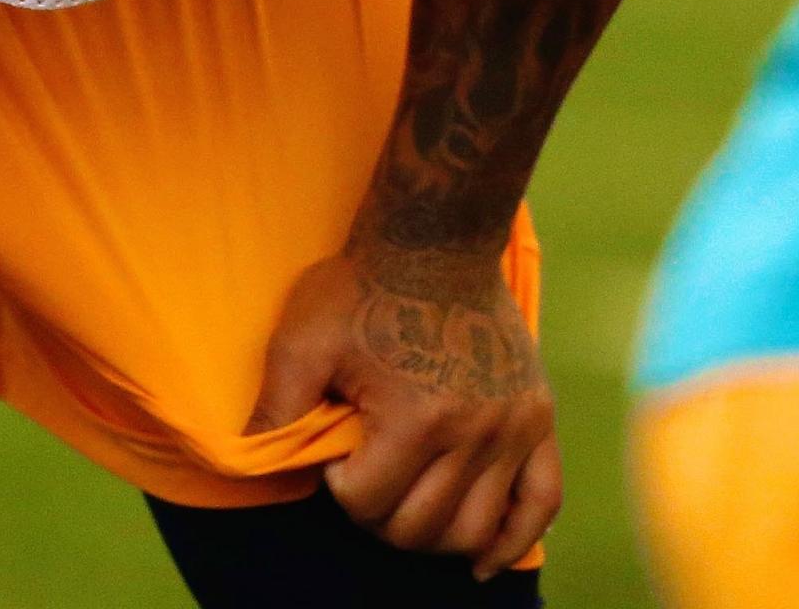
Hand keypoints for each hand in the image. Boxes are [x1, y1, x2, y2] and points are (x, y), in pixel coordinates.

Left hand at [249, 245, 558, 579]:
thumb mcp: (301, 340)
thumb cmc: (363, 287)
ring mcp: (513, 426)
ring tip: (410, 508)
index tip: (337, 456)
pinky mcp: (538, 416)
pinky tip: (484, 560)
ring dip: (434, 535)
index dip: (341, 487)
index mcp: (416, 417)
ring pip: (475, 528)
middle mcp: (474, 430)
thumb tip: (255, 465)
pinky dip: (516, 541)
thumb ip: (277, 408)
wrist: (437, 238)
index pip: (368, 503)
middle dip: (381, 518)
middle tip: (368, 482)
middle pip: (421, 526)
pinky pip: (543, 500)